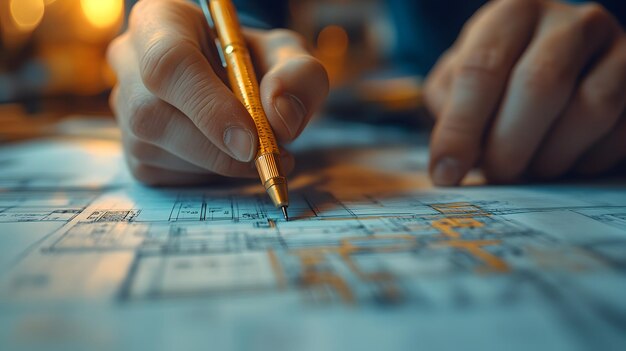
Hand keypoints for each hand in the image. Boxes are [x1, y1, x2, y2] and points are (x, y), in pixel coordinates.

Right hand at [107, 0, 327, 184]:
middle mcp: (129, 61)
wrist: (234, 80)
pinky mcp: (132, 148)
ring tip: (257, 150)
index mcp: (162, 21)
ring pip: (154, 151)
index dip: (209, 107)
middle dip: (215, 149)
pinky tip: (228, 156)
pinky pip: (163, 174)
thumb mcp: (288, 55)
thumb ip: (298, 76)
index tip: (251, 140)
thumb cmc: (255, 62)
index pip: (168, 64)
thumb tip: (282, 119)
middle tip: (268, 157)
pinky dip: (206, 175)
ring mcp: (123, 107)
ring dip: (217, 164)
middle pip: (151, 115)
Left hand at [425, 0, 625, 184]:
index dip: (460, 128)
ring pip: (591, 109)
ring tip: (528, 169)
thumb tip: (450, 159)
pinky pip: (620, 132)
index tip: (446, 172)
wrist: (560, 66)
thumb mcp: (459, 81)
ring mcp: (617, 49)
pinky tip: (563, 162)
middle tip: (495, 175)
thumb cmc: (499, 78)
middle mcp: (571, 22)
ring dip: (550, 156)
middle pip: (540, 85)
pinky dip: (586, 161)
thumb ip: (448, 111)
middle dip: (509, 145)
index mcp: (513, 13)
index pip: (481, 69)